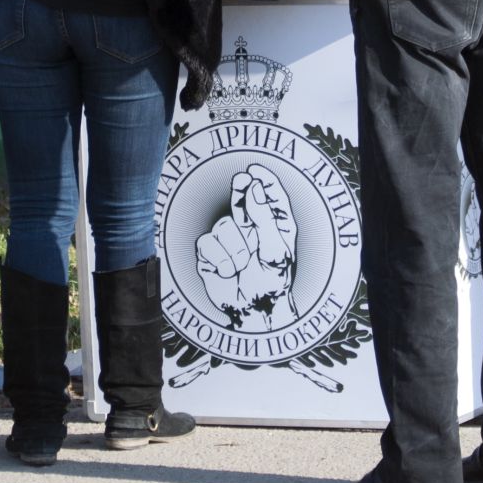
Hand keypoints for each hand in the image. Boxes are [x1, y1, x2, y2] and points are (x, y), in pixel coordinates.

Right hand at [194, 165, 298, 331]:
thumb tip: (254, 187)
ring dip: (234, 248)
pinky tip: (227, 271)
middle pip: (242, 200)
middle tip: (241, 179)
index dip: (262, 181)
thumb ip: (264, 217)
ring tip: (242, 266)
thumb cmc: (271, 283)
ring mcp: (230, 240)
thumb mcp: (275, 250)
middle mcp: (252, 229)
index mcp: (275, 226)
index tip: (254, 170)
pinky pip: (207, 242)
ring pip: (223, 225)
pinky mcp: (211, 253)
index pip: (269, 196)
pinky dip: (218, 258)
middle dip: (240, 190)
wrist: (253, 312)